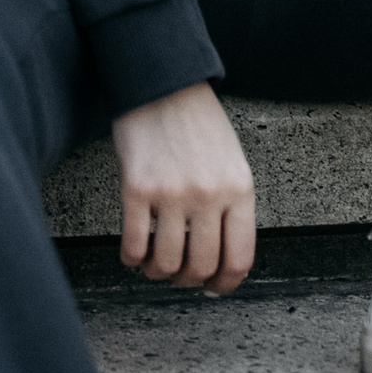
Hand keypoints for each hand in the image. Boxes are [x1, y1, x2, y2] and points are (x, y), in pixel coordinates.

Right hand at [112, 82, 257, 294]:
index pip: (238, 258)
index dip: (225, 285)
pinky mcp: (137, 188)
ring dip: (158, 273)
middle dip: (188, 281)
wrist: (163, 83)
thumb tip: (222, 257)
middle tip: (179, 276)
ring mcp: (172, 193)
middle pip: (201, 266)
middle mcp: (209, 194)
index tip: (213, 289)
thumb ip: (232, 206)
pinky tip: (133, 253)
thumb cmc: (198, 123)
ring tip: (154, 265)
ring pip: (166, 262)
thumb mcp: (231, 162)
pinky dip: (132, 259)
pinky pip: (134, 245)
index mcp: (239, 189)